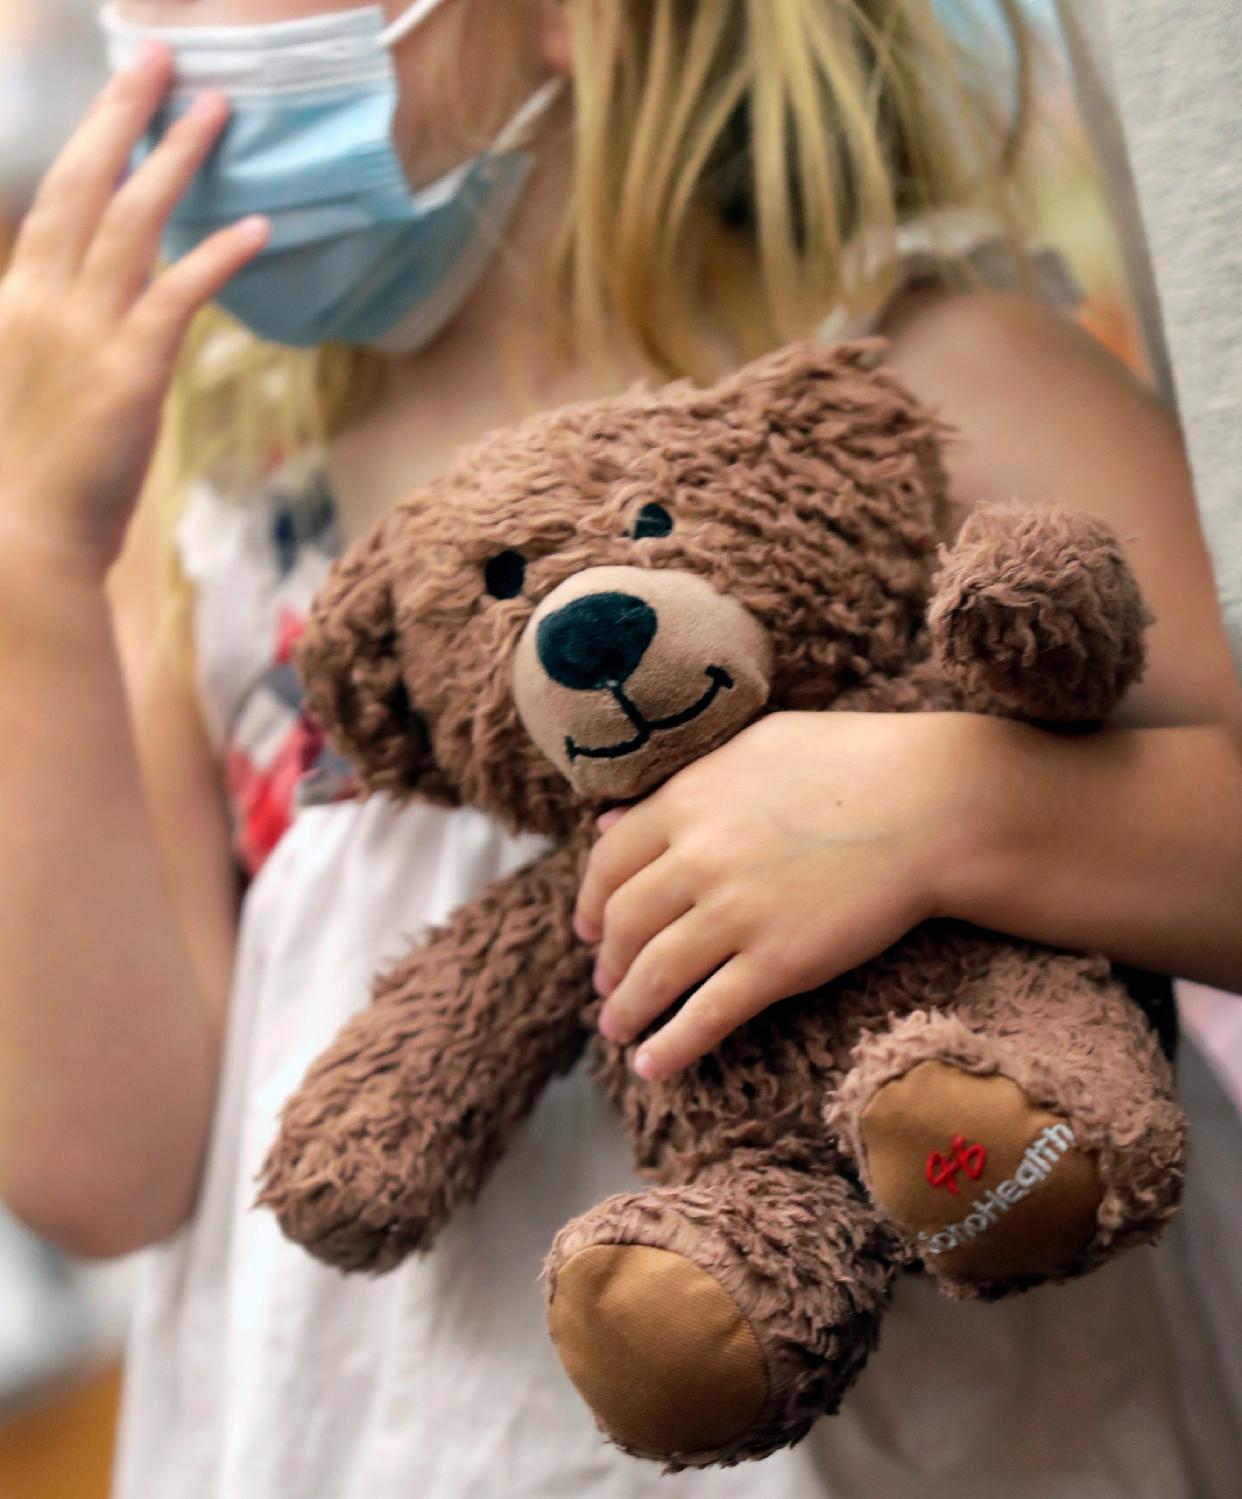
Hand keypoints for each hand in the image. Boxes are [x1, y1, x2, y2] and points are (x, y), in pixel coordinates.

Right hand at [0, 42, 267, 578]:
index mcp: (14, 298)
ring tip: (213, 109)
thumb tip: (84, 300)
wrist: (21, 539)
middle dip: (121, 112)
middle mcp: (43, 298)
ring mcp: (84, 330)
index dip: (88, 145)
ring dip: (174, 158)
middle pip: (83, 183)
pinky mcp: (128, 371)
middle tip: (158, 53)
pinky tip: (253, 226)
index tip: (118, 100)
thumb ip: (55, 329)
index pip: (52, 203)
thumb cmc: (26, 472)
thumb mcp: (27, 381)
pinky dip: (216, 256)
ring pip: (131, 221)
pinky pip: (176, 294)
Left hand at [575, 711, 976, 1079]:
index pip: (607, 865)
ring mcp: (736, 914)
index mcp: (687, 801)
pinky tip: (654, 1068)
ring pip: (653, 976)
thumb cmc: (851, 763)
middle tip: (605, 986)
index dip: (589, 904)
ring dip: (626, 1011)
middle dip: (606, 964)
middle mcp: (698, 858)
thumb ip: (680, 786)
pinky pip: (706, 1016)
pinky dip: (671, 1047)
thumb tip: (608, 824)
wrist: (932, 805)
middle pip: (623, 925)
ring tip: (617, 1031)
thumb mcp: (752, 749)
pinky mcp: (778, 963)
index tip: (586, 930)